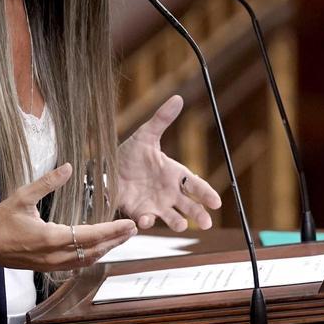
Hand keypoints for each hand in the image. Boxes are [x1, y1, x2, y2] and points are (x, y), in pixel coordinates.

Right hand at [0, 163, 136, 271]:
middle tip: (133, 230)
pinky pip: (76, 264)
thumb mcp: (23, 196)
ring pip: (87, 260)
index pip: (91, 235)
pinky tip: (98, 248)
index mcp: (51, 238)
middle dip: (115, 240)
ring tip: (120, 238)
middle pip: (94, 250)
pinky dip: (91, 256)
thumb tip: (68, 167)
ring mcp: (51, 265)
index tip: (129, 225)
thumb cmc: (0, 221)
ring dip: (105, 249)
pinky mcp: (48, 268)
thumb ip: (48, 182)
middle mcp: (55, 255)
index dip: (112, 230)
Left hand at [114, 95, 222, 230]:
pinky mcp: (139, 212)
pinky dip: (147, 221)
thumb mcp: (145, 135)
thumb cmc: (131, 154)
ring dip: (177, 222)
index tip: (216, 202)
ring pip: (172, 218)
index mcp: (174, 174)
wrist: (107, 169)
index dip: (206, 194)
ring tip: (181, 225)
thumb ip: (162, 119)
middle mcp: (169, 193)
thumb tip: (178, 98)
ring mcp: (155, 205)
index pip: (196, 185)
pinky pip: (146, 219)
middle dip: (199, 214)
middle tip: (206, 223)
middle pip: (190, 206)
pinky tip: (146, 220)